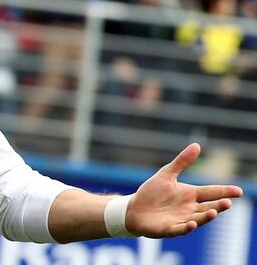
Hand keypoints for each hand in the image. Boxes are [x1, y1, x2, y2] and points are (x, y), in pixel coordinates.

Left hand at [126, 143, 242, 237]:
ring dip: (206, 217)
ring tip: (214, 212)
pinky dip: (187, 227)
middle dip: (218, 206)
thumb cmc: (152, 192)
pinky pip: (180, 229)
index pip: (211, 192)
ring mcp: (181, 219)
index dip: (224, 192)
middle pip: (208, 207)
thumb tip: (197, 145)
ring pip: (198, 219)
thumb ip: (181, 162)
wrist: (134, 209)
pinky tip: (192, 224)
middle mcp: (189, 208)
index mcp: (190, 195)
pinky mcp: (169, 229)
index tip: (239, 191)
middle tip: (228, 202)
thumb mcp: (166, 174)